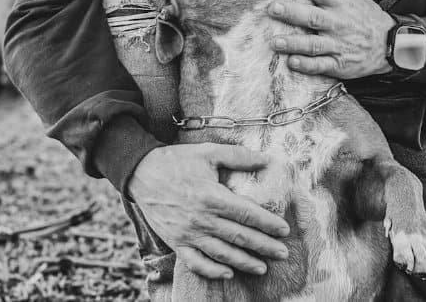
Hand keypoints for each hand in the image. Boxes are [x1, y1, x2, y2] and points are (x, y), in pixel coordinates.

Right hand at [126, 144, 291, 278]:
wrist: (140, 173)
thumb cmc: (176, 161)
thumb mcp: (208, 152)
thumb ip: (238, 156)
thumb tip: (267, 160)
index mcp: (212, 196)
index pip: (248, 215)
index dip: (269, 224)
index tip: (284, 230)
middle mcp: (202, 219)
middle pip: (240, 237)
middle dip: (264, 247)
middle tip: (282, 253)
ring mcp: (187, 234)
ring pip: (222, 254)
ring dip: (244, 262)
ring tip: (262, 267)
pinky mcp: (176, 242)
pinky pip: (196, 263)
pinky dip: (213, 271)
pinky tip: (228, 273)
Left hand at [267, 0, 394, 79]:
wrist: (389, 45)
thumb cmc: (367, 16)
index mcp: (342, 4)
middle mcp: (338, 24)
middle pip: (313, 18)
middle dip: (293, 13)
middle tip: (274, 8)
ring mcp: (338, 45)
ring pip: (313, 44)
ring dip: (294, 43)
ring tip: (275, 41)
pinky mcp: (339, 64)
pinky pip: (321, 65)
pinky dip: (306, 65)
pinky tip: (292, 62)